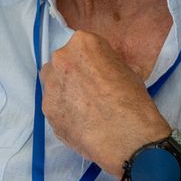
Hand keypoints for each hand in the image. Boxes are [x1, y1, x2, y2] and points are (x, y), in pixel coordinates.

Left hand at [40, 30, 169, 174]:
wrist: (127, 137)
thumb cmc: (133, 101)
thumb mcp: (126, 69)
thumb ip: (105, 62)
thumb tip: (99, 68)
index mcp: (83, 43)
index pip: (82, 46)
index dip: (91, 61)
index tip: (98, 73)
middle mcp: (60, 60)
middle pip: (62, 63)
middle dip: (73, 74)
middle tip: (90, 91)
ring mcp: (50, 85)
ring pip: (53, 84)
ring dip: (65, 91)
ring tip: (85, 109)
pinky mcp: (46, 110)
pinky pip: (54, 106)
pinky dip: (64, 111)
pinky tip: (81, 122)